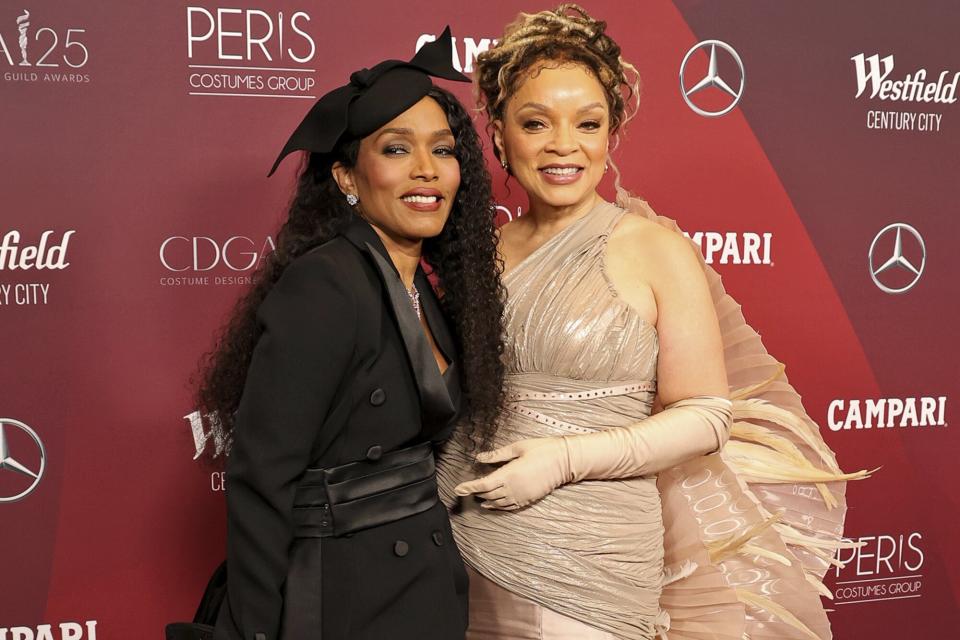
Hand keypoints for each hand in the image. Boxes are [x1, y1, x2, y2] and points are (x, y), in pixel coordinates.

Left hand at [453, 437, 571, 509]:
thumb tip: (479, 458)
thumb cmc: (542, 450)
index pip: (483, 484)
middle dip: (475, 492)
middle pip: (488, 494)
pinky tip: (491, 505)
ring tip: (476, 497)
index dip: (469, 487)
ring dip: (485, 500)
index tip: (457, 489)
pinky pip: (508, 507)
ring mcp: (521, 496)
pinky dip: (497, 507)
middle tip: (465, 489)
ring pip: (497, 503)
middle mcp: (513, 488)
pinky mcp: (528, 500)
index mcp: (509, 474)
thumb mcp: (518, 447)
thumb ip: (497, 455)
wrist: (565, 461)